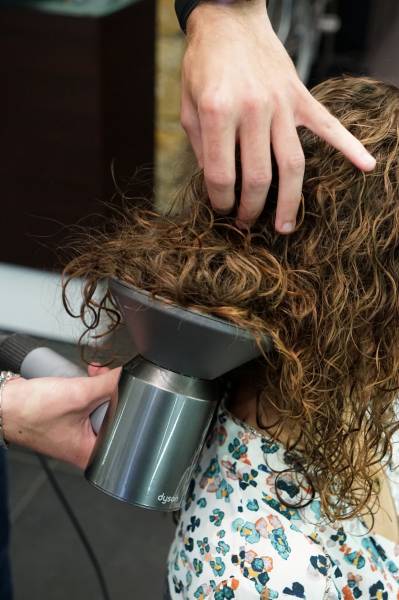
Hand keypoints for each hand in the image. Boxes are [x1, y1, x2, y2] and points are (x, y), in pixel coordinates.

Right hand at [2, 366, 119, 468]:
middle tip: (108, 377)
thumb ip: (108, 384)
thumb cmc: (28, 412)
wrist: (2, 402)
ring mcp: (77, 430)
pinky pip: (89, 399)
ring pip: (102, 404)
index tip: (129, 389)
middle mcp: (85, 444)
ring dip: (101, 385)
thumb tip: (130, 376)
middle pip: (115, 415)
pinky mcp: (70, 415)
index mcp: (90, 453)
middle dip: (113, 392)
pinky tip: (87, 375)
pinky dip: (90, 385)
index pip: (126, 430)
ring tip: (95, 374)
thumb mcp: (77, 395)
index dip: (131, 407)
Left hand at [181, 0, 375, 231]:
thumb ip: (201, 148)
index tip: (221, 210)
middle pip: (258, 176)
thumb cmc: (203, 66)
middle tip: (245, 224)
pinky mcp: (300, 96)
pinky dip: (349, 146)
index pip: (221, 174)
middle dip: (250, 208)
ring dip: (289, 201)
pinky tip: (366, 166)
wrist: (228, 19)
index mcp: (218, 111)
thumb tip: (217, 185)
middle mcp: (253, 109)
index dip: (220, 200)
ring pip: (292, 164)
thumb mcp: (188, 107)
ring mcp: (281, 103)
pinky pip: (329, 125)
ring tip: (285, 227)